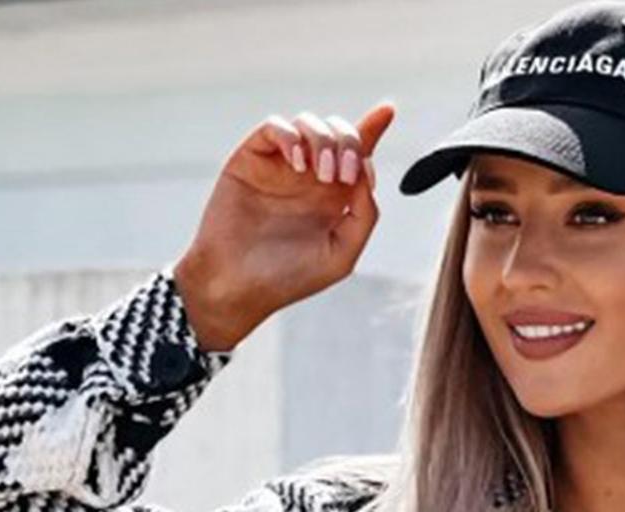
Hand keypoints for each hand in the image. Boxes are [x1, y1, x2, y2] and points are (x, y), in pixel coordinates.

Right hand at [172, 103, 395, 350]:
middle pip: (339, 132)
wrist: (237, 286)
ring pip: (309, 123)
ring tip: (321, 174)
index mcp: (334, 197)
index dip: (373, 128)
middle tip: (343, 175)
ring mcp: (280, 165)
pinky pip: (275, 126)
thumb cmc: (288, 278)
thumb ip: (364, 215)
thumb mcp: (341, 256)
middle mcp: (309, 176)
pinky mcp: (252, 159)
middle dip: (349, 142)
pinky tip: (297, 164)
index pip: (358, 154)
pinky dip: (291, 136)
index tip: (387, 111)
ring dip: (324, 140)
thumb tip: (367, 173)